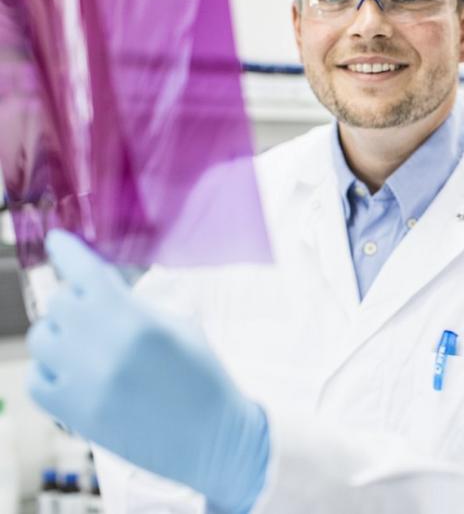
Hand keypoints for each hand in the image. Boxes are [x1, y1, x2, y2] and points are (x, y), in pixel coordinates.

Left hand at [26, 230, 269, 512]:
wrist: (211, 437)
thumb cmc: (204, 378)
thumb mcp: (180, 327)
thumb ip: (136, 305)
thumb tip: (100, 287)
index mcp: (137, 320)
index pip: (86, 272)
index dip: (67, 251)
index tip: (56, 240)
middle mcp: (104, 347)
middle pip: (60, 303)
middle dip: (74, 301)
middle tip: (94, 311)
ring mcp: (83, 382)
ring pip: (42, 339)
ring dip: (59, 335)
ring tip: (86, 346)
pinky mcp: (72, 413)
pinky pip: (37, 379)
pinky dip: (49, 371)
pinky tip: (74, 373)